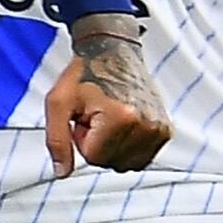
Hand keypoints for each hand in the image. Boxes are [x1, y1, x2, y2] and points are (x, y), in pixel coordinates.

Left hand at [43, 12, 172, 173]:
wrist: (113, 50)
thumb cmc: (86, 72)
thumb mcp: (59, 103)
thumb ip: (56, 141)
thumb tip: (62, 172)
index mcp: (121, 118)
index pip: (93, 157)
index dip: (82, 137)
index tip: (86, 114)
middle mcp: (146, 124)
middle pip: (111, 163)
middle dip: (98, 143)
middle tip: (97, 114)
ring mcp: (158, 128)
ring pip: (127, 163)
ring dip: (114, 146)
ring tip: (110, 117)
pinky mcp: (165, 130)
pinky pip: (142, 157)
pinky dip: (130, 145)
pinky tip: (125, 122)